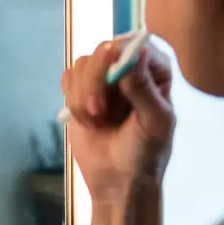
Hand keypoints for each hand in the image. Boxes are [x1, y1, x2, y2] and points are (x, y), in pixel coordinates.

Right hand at [60, 35, 175, 203]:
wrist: (119, 181)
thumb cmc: (145, 153)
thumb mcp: (154, 123)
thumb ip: (144, 89)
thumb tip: (137, 53)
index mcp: (155, 69)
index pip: (136, 43)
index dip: (120, 55)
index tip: (114, 78)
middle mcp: (129, 67)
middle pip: (103, 49)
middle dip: (96, 82)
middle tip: (99, 111)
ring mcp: (103, 76)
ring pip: (82, 64)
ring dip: (84, 97)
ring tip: (97, 123)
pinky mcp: (81, 88)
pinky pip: (68, 78)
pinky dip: (74, 101)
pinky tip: (88, 121)